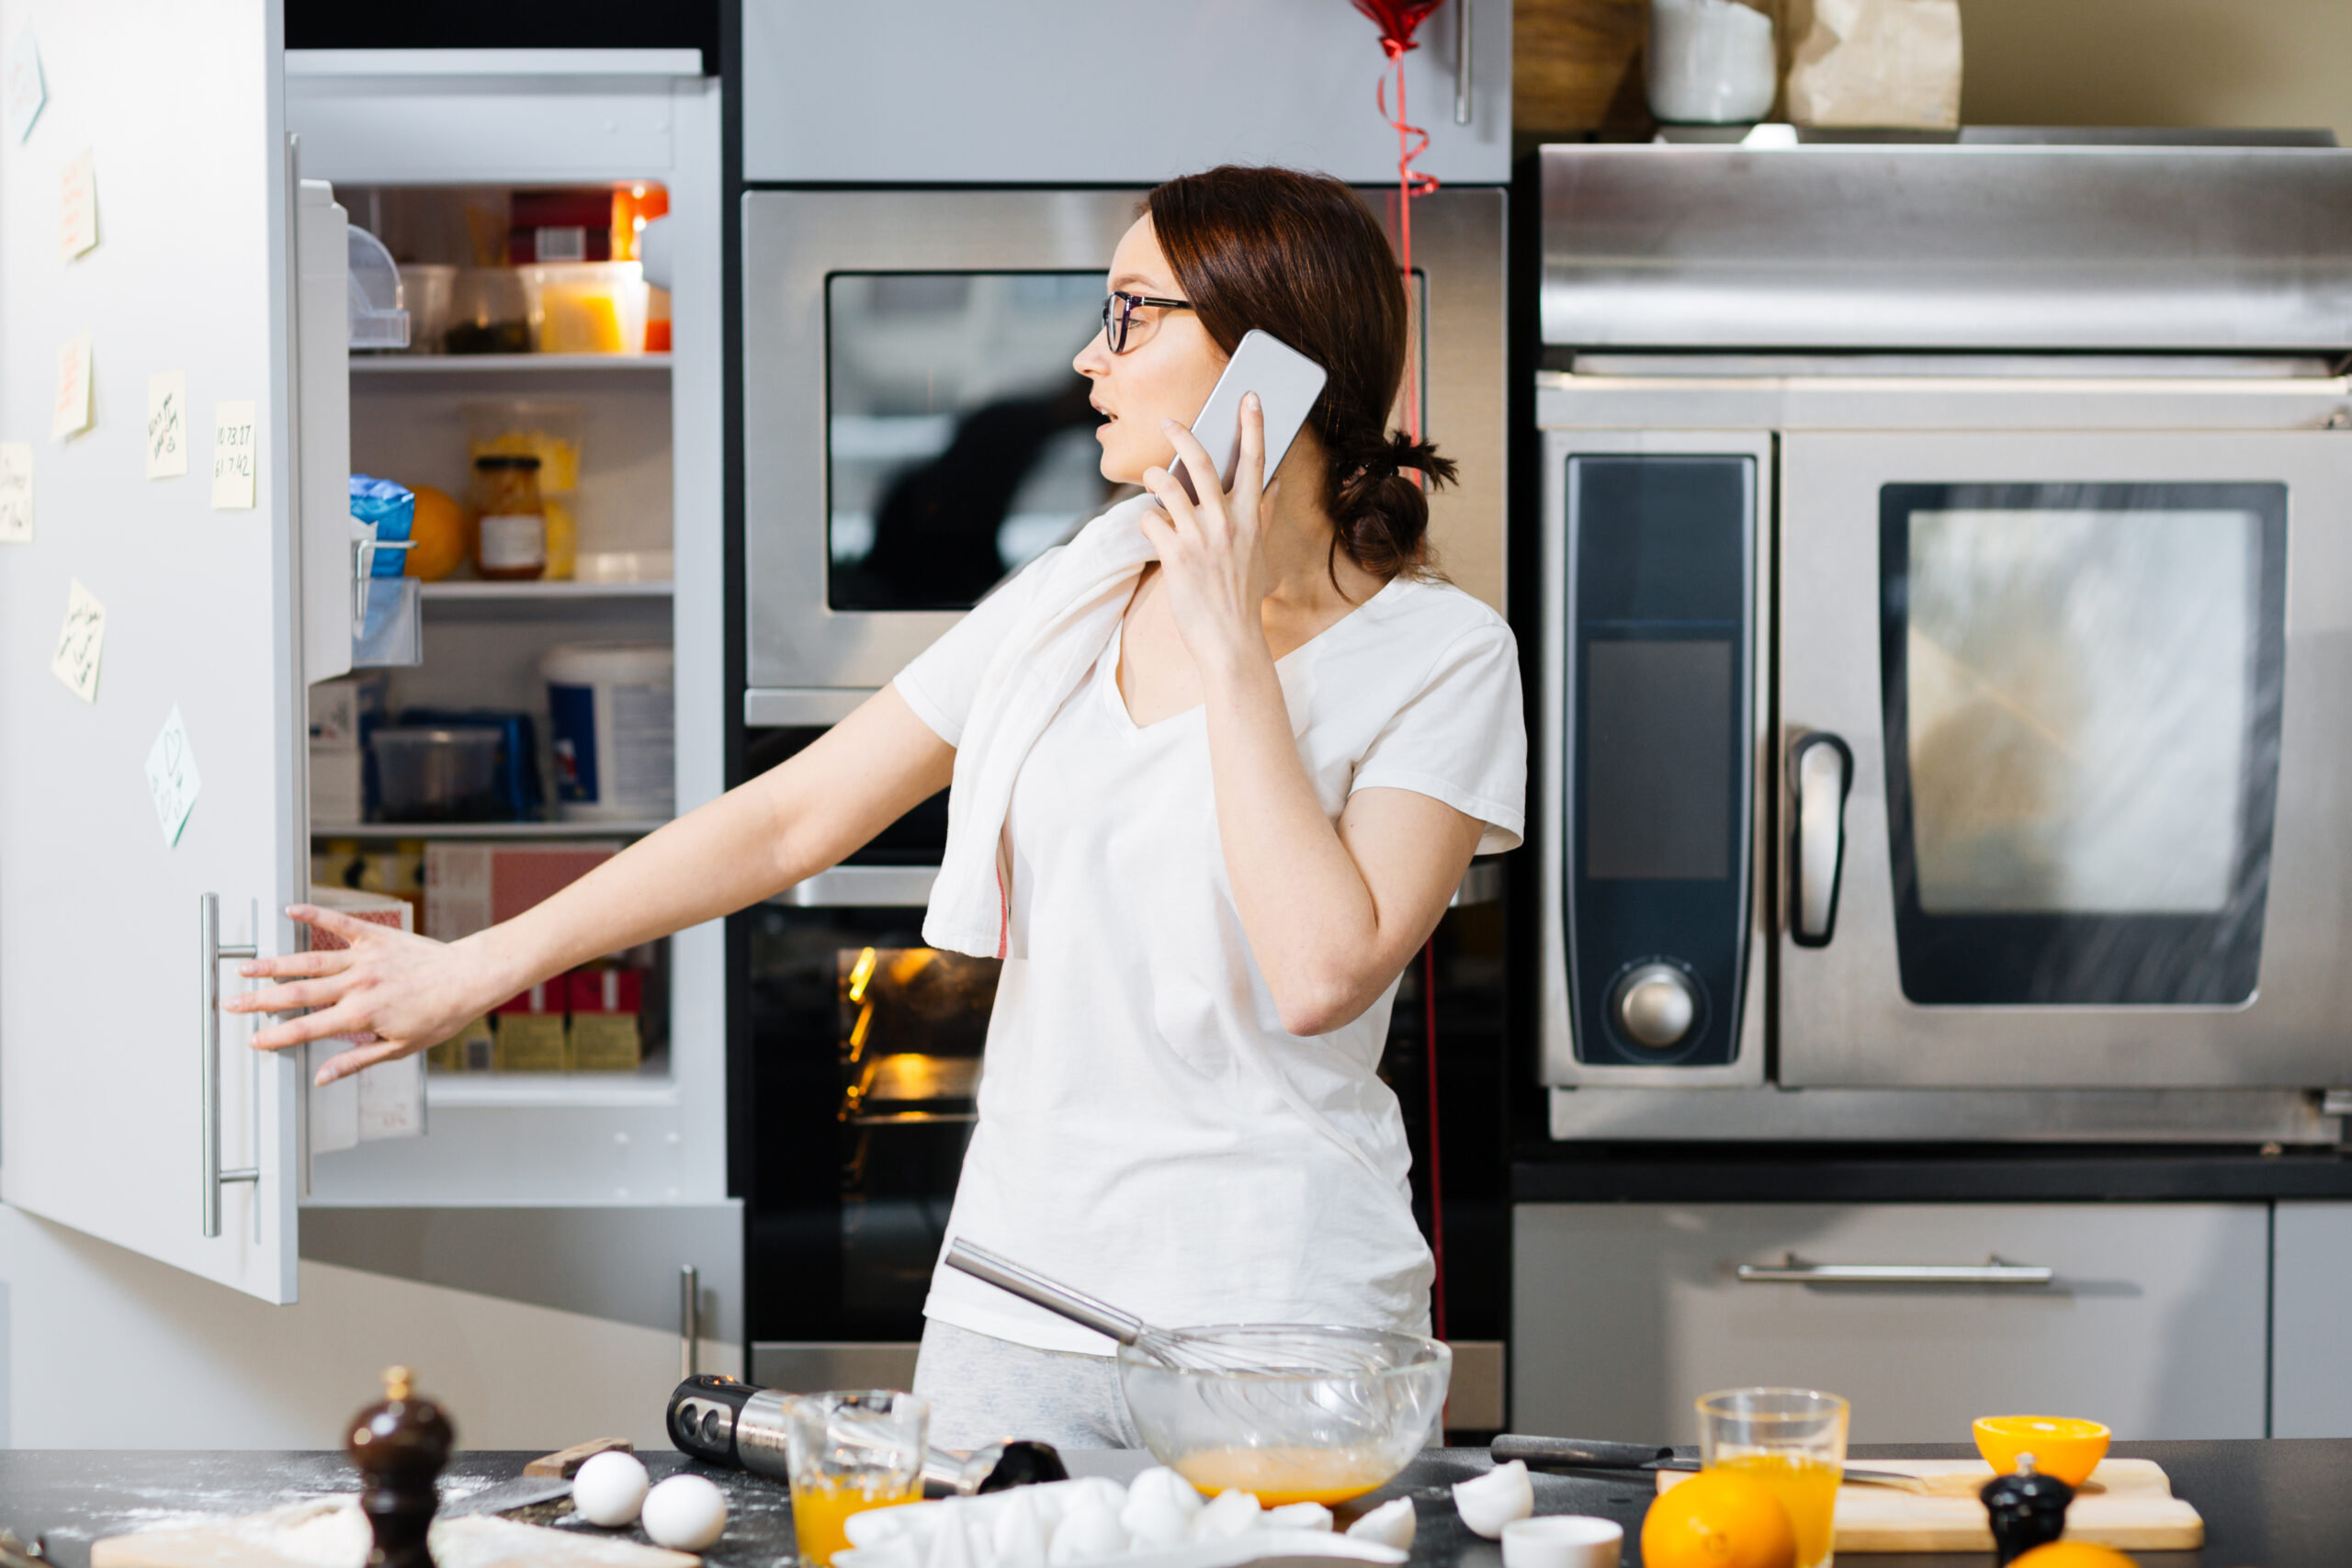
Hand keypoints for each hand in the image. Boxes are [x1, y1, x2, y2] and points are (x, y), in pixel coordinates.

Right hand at [226, 904, 504, 1084]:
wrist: (468, 978)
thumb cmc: (439, 1016)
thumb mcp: (400, 1048)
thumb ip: (356, 1061)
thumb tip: (322, 1077)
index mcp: (361, 1015)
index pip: (307, 1028)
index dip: (276, 1036)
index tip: (253, 1040)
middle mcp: (358, 984)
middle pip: (298, 993)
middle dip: (260, 1001)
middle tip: (231, 1003)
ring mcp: (365, 958)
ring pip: (310, 960)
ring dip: (274, 964)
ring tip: (246, 966)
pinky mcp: (376, 936)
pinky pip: (340, 923)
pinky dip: (315, 915)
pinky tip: (290, 910)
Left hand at [1137, 393, 1273, 675]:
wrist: (1230, 641)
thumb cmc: (1241, 598)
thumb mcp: (1258, 553)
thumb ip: (1259, 514)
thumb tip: (1273, 481)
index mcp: (1250, 519)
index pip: (1255, 462)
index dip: (1253, 426)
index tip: (1250, 397)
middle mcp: (1227, 523)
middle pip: (1201, 462)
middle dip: (1183, 435)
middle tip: (1169, 422)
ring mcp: (1199, 538)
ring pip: (1166, 486)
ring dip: (1153, 478)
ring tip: (1151, 479)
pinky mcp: (1175, 555)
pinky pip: (1150, 521)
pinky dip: (1147, 522)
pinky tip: (1154, 533)